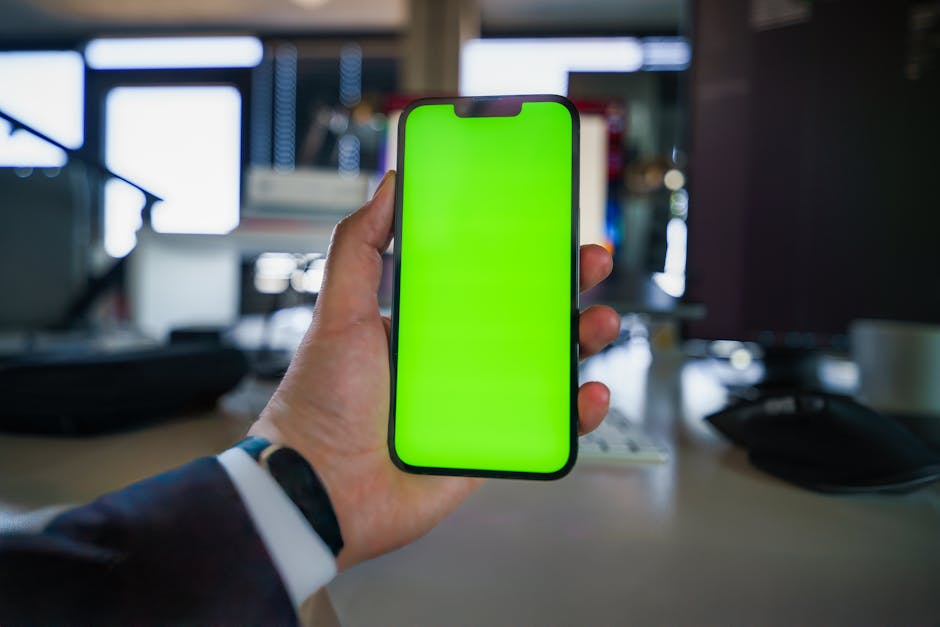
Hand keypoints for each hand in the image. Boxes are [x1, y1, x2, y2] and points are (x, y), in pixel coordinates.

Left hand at [249, 171, 619, 570]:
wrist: (319, 492)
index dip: (519, 252)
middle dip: (565, 288)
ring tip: (599, 322)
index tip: (549, 227)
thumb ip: (359, 247)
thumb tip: (390, 184)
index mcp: (423, 322)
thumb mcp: (338, 312)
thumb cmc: (321, 403)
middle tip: (592, 263)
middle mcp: (453, 358)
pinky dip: (577, 410)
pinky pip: (546, 424)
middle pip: (525, 315)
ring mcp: (476, 401)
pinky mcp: (490, 444)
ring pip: (544, 365)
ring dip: (581, 340)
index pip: (482, 276)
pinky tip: (591, 393)